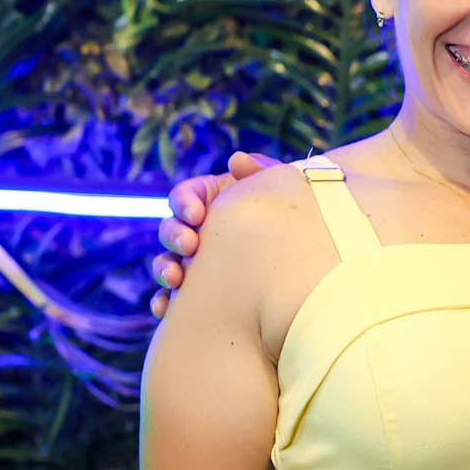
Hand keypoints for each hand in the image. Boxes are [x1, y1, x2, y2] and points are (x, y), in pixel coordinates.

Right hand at [148, 151, 279, 318]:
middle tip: (190, 245)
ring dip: (165, 269)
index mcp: (210, 201)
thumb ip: (260, 172)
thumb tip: (236, 160)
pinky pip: (172, 298)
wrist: (305, 258)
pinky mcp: (197, 291)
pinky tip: (165, 309)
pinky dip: (164, 302)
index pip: (185, 197)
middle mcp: (198, 231)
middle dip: (175, 235)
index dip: (185, 203)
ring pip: (167, 262)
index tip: (197, 214)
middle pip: (171, 228)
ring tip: (176, 278)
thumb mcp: (278, 192)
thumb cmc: (289, 217)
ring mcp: (195, 262)